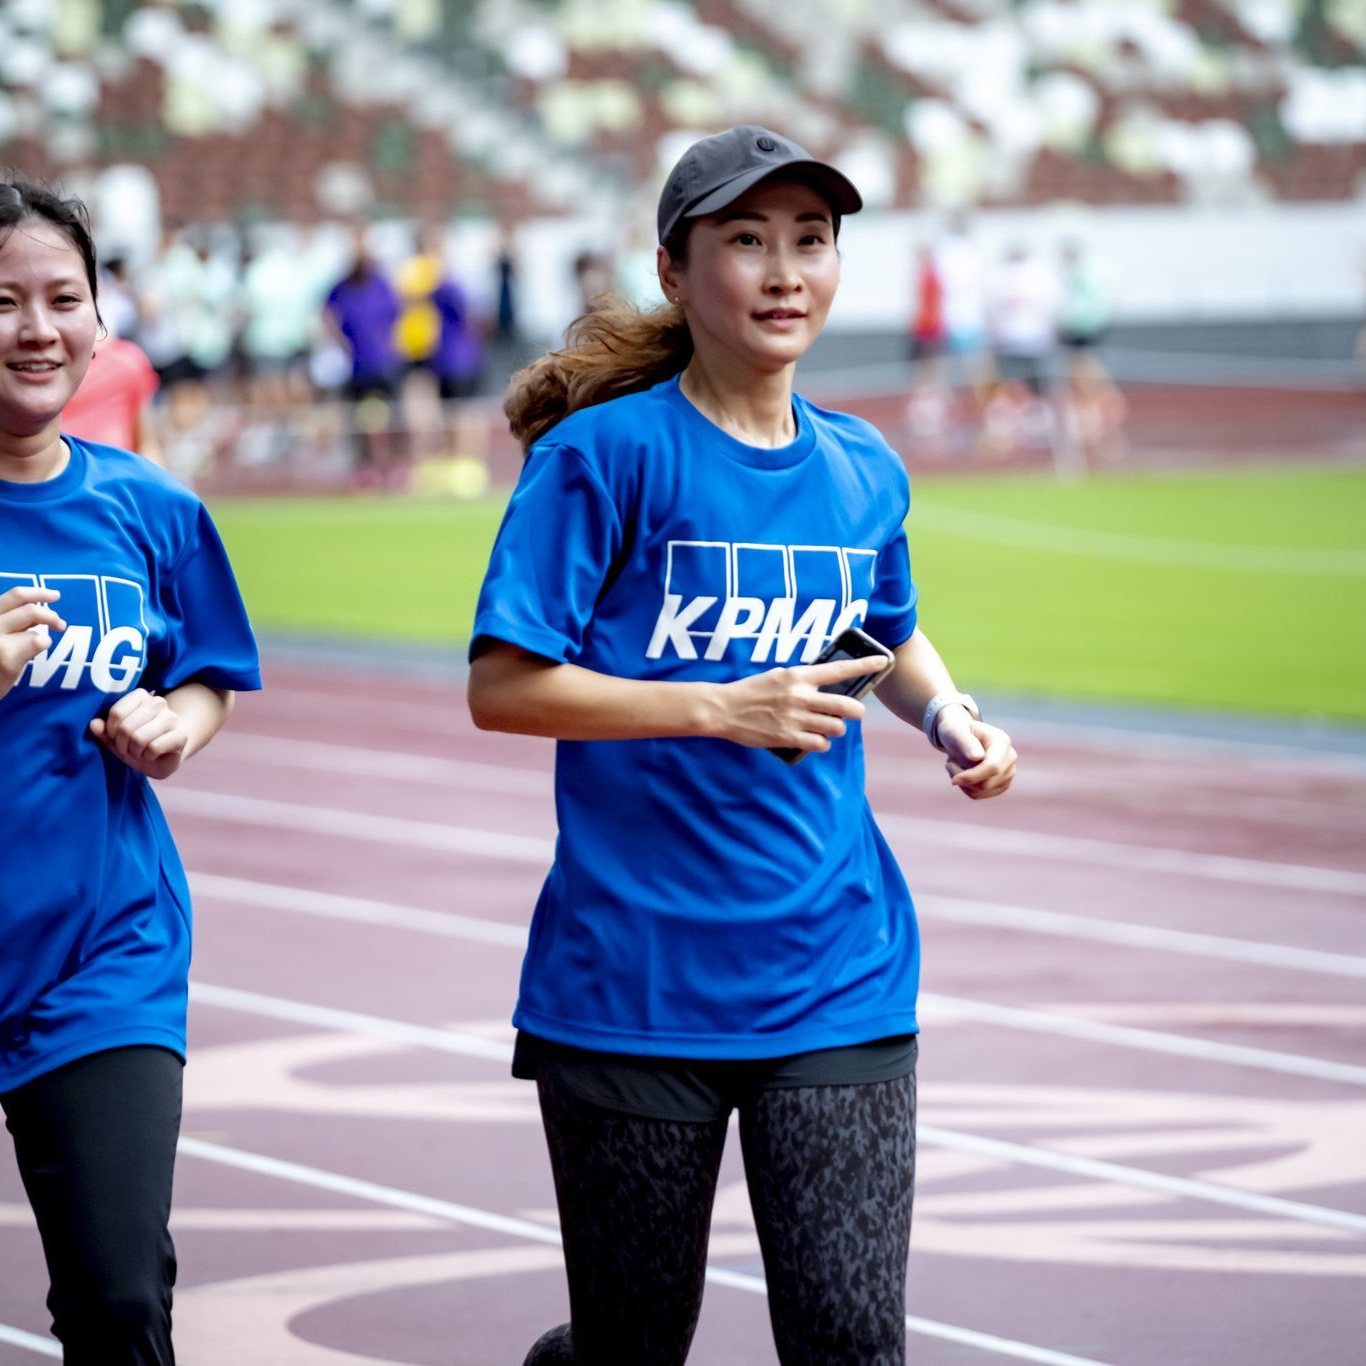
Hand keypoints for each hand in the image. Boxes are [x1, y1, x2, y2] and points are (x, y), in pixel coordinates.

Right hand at [0, 586, 64, 698]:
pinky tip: (32, 653)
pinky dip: (41, 645)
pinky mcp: (7, 657)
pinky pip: (37, 641)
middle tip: (60, 623)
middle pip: (30, 609)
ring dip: (44, 632)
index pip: (15, 595)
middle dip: (50, 614)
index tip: (54, 595)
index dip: (38, 593)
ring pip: (34, 624)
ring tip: (42, 642)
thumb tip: (38, 610)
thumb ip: (12, 622)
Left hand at [89, 688, 190, 779]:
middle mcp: (158, 702)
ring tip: (139, 752)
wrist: (162, 759)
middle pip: (126, 727)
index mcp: (141, 696)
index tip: (115, 738)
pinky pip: (154, 748)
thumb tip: (94, 724)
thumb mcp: (115, 739)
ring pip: (139, 738)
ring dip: (135, 752)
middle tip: (127, 749)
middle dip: (122, 745)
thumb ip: (103, 731)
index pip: (117, 713)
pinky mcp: (181, 735)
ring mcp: (172, 718)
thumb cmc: (136, 745)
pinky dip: (148, 756)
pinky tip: (152, 755)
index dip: (110, 732)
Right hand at [715, 655, 887, 754]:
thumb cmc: (751, 691)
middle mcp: (801, 696)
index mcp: (799, 676)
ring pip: (836, 727)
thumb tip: (823, 684)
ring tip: (828, 727)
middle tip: (853, 712)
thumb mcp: (778, 676)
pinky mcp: (789, 737)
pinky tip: (815, 739)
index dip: (865, 665)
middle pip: (846, 705)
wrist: (725, 709)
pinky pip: (820, 744)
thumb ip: (802, 680)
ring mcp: (796, 718)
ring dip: (836, 728)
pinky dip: (822, 743)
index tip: (883, 662)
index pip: (839, 669)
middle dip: (855, 711)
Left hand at [937, 710, 1015, 799]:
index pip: (993, 767)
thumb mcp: (955, 732)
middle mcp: (1010, 757)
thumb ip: (966, 742)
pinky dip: (965, 787)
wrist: (960, 736)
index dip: (972, 776)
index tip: (954, 780)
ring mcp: (1008, 772)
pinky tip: (962, 773)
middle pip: (987, 783)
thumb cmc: (956, 731)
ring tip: (955, 764)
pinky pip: (978, 795)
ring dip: (962, 782)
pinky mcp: (1001, 784)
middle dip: (963, 778)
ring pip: (981, 791)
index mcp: (1002, 741)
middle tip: (950, 763)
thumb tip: (978, 757)